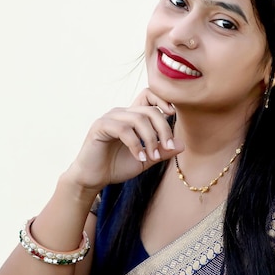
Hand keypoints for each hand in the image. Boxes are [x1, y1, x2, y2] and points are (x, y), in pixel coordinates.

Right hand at [63, 88, 183, 190]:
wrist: (93, 179)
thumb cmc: (117, 166)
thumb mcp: (145, 159)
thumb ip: (162, 152)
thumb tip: (182, 144)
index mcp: (132, 116)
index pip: (148, 95)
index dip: (162, 99)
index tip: (173, 114)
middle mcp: (121, 113)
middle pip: (149, 110)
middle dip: (163, 129)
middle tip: (167, 148)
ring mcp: (110, 118)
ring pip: (138, 119)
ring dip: (150, 138)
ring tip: (151, 157)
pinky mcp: (100, 126)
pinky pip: (123, 129)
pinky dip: (135, 144)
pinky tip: (139, 157)